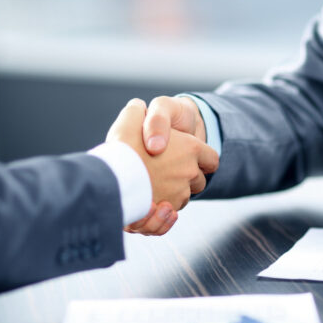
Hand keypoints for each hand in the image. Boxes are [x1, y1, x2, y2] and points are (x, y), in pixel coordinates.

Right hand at [134, 95, 212, 232]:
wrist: (111, 177)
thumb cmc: (123, 145)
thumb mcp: (131, 118)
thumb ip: (139, 111)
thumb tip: (139, 107)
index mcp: (190, 148)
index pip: (211, 158)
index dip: (203, 159)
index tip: (192, 160)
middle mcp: (190, 172)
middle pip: (199, 180)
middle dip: (187, 178)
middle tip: (165, 171)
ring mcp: (180, 194)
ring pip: (184, 197)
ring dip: (173, 194)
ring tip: (153, 186)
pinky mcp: (166, 212)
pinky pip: (171, 214)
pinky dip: (164, 212)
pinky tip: (150, 202)